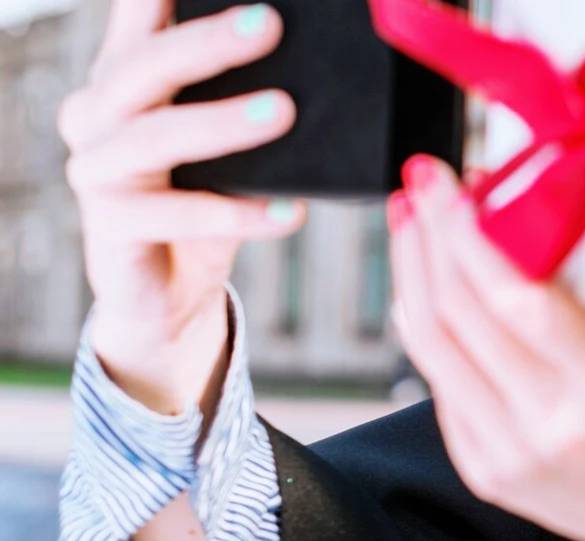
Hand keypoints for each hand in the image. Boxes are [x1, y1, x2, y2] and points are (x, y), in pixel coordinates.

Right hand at [61, 0, 302, 415]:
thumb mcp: (216, 135)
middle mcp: (96, 116)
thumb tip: (307, 47)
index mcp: (121, 78)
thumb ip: (239, 89)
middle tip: (269, 23)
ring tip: (285, 111)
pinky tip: (290, 212)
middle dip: (208, 42)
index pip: (137, 19)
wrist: (164, 290)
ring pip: (155, 139)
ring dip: (223, 123)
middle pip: (144, 67)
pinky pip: (177, 217)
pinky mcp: (113, 229)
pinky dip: (238, 214)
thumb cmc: (200, 193)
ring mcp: (96, 173)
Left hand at [388, 156, 584, 540]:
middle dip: (430, 238)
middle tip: (420, 185)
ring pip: (433, 348)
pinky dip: (429, 330)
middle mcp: (553, 421)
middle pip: (459, 314)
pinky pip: (441, 386)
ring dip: (413, 276)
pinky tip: (429, 290)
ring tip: (412, 226)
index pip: (514, 295)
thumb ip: (581, 284)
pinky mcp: (485, 472)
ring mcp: (511, 452)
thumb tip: (519, 216)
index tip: (446, 181)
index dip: (466, 231)